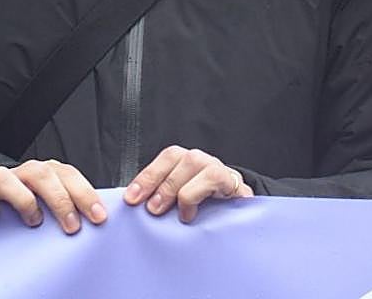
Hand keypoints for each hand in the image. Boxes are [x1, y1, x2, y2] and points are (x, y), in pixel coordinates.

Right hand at [0, 159, 106, 234]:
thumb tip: (99, 218)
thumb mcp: (53, 203)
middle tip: (72, 226)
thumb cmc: (30, 201)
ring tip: (34, 220)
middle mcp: (22, 172)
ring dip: (22, 198)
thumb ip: (70, 205)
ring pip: (5, 177)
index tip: (98, 217)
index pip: (68, 175)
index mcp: (46, 172)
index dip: (85, 194)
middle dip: (60, 200)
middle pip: (42, 174)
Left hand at [124, 145, 252, 222]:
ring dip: (179, 188)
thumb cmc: (204, 208)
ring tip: (175, 212)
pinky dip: (198, 194)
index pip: (164, 159)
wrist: (240, 214)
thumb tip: (135, 206)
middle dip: (160, 183)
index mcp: (183, 162)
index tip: (131, 198)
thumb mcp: (178, 203)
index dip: (147, 176)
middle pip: (176, 157)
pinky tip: (191, 213)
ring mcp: (216, 167)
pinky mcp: (233, 182)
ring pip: (194, 163)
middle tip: (152, 208)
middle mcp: (199, 160)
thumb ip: (160, 199)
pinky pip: (215, 177)